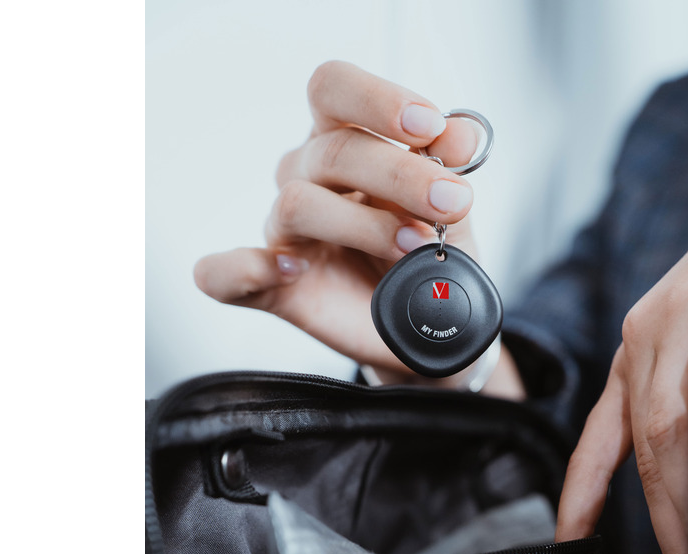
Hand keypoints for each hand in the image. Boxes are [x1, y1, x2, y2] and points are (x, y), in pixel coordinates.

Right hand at [193, 60, 524, 398]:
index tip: (429, 127)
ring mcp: (287, 234)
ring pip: (298, 204)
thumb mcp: (454, 210)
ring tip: (415, 247)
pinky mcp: (271, 288)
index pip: (334, 90)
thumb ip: (450, 169)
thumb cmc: (433, 257)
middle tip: (452, 203)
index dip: (377, 101)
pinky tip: (291, 269)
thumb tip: (462, 132)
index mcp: (345, 142)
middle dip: (401, 175)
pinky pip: (225, 275)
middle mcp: (307, 177)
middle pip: (332, 151)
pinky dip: (244, 268)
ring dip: (364, 224)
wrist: (432, 329)